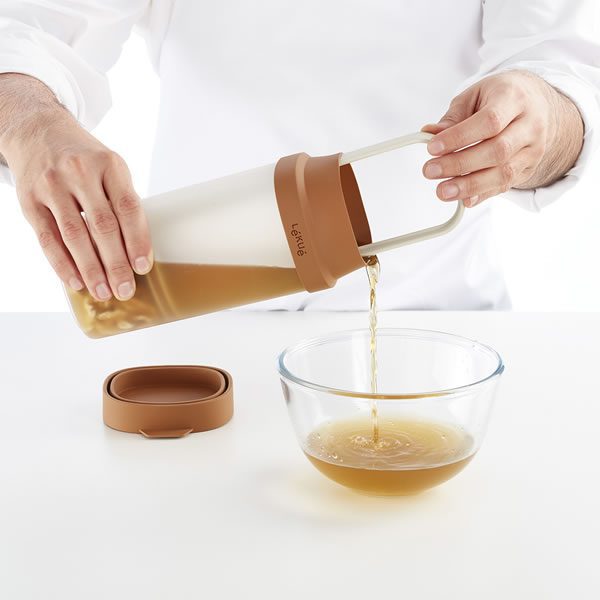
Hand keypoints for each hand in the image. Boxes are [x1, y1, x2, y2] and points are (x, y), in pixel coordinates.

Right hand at [0, 75, 152, 300]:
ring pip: (74, 234)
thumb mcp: (110, 167)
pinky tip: (75, 281)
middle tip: (125, 289)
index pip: (129, 207)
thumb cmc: (84, 158)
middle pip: (102, 226)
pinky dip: (62, 263)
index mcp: (109, 164)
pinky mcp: (29, 199)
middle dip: (115, 263)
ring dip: (90, 268)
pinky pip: (47, 238)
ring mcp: (52, 185)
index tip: (143, 266)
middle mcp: (80, 172)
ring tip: (103, 292)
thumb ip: (122, 202)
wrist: (38, 130)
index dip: (138, 240)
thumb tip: (135, 251)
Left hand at [421, 70, 583, 206]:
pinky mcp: (529, 168)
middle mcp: (530, 124)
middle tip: (430, 171)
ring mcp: (533, 149)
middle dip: (460, 164)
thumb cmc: (500, 98)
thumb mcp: (476, 96)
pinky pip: (505, 186)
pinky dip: (482, 195)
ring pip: (504, 173)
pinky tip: (463, 199)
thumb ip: (453, 116)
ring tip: (443, 191)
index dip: (459, 137)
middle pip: (497, 151)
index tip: (432, 148)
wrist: (537, 105)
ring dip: (470, 186)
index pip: (489, 121)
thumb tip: (430, 133)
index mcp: (514, 98)